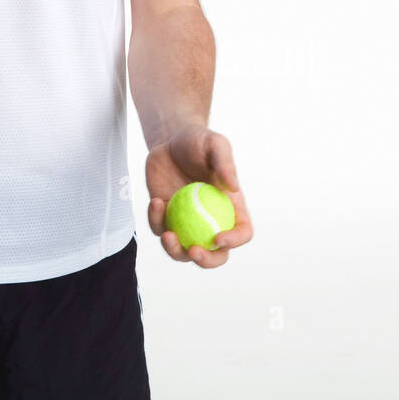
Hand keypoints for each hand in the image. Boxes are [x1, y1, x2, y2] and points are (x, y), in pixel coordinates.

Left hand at [145, 122, 252, 268]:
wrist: (169, 139)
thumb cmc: (198, 140)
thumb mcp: (215, 143)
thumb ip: (225, 162)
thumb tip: (234, 187)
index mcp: (231, 208)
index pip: (242, 232)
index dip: (234, 241)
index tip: (219, 237)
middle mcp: (212, 220)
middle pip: (216, 254)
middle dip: (206, 260)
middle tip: (193, 250)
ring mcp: (187, 222)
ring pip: (184, 251)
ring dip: (175, 251)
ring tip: (167, 235)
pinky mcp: (165, 216)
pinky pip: (160, 228)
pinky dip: (156, 221)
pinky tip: (156, 203)